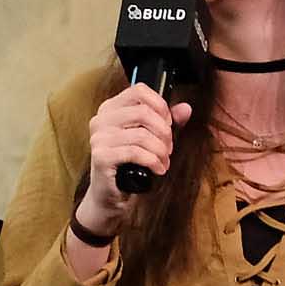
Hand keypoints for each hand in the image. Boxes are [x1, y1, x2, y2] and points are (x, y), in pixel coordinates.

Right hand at [76, 82, 195, 238]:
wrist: (110, 195)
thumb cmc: (130, 164)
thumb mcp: (151, 139)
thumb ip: (167, 122)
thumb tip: (186, 108)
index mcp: (110, 109)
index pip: (138, 91)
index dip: (160, 105)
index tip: (168, 123)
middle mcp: (100, 120)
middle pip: (143, 112)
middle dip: (164, 132)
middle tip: (169, 147)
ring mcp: (98, 138)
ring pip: (141, 134)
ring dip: (160, 150)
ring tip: (164, 161)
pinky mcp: (101, 156)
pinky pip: (135, 152)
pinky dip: (152, 161)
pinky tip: (158, 169)